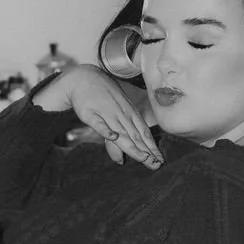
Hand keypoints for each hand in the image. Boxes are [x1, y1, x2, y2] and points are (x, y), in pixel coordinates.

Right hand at [33, 64, 162, 167]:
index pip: (143, 133)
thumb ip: (118, 136)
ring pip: (121, 132)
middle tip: (156, 165)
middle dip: (146, 151)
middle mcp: (121, 114)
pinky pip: (99, 123)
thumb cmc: (102, 96)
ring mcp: (106, 114)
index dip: (151, 147)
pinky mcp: (90, 114)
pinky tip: (112, 137)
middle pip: (135, 136)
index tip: (160, 160)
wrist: (84, 78)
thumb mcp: (114, 113)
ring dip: (132, 145)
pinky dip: (106, 130)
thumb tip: (119, 160)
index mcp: (129, 113)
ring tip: (143, 157)